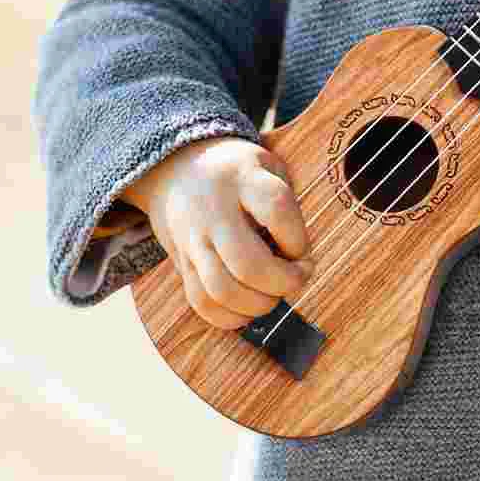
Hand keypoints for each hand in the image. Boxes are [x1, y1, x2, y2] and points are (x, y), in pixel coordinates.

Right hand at [123, 134, 315, 330]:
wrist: (176, 169)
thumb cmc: (236, 172)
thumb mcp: (267, 163)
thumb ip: (286, 204)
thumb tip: (298, 258)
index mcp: (242, 178)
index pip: (276, 210)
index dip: (298, 238)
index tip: (303, 248)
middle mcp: (213, 211)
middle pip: (247, 264)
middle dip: (282, 282)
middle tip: (297, 277)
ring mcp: (193, 240)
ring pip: (222, 290)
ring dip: (258, 304)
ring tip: (274, 293)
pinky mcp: (182, 263)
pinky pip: (202, 303)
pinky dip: (231, 317)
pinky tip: (249, 307)